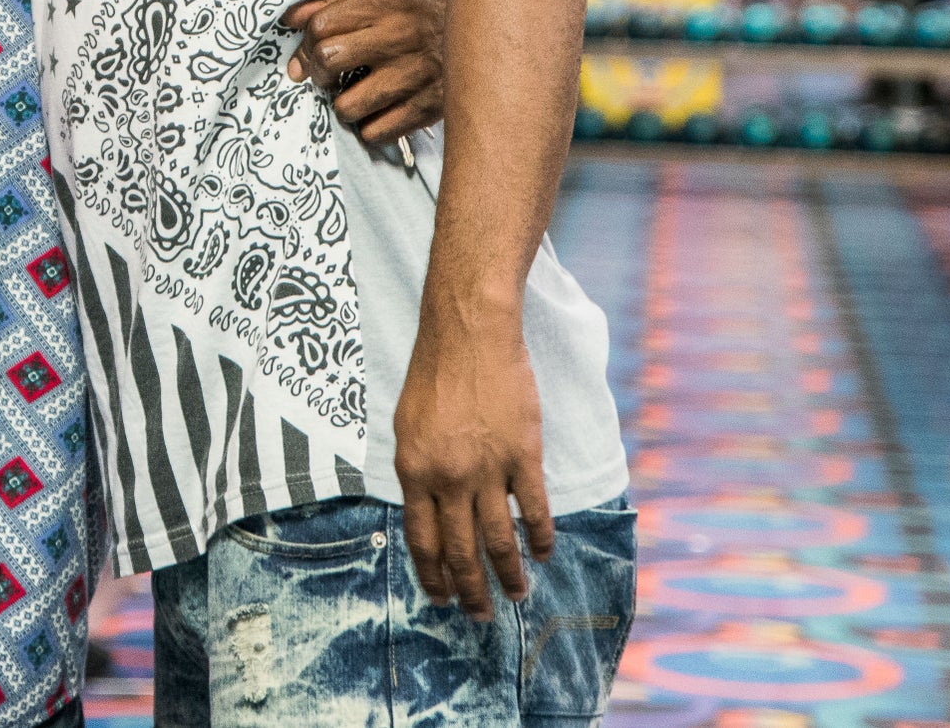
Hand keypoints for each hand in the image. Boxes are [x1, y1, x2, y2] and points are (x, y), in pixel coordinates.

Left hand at [280, 0, 445, 140]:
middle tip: (327, 75)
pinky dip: (371, 126)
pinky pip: (377, 132)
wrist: (488, 31)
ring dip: (344, 104)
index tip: (308, 53)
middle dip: (317, 72)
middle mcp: (402, 37)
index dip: (305, 44)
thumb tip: (290, 19)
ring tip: (355, 94)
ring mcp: (417, 75)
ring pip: (348, 106)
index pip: (321, 27)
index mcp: (388, 2)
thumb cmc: (423, 6)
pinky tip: (379, 110)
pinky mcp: (430, 106)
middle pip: (328, 60)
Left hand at [393, 313, 552, 620]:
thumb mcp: (406, 425)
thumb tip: (426, 512)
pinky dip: (540, 538)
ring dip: (509, 575)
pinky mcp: (524, 456)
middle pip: (460, 551)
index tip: (441, 599)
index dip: (432, 576)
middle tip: (481, 615)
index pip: (421, 540)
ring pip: (499, 540)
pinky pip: (534, 510)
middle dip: (470, 590)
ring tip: (516, 595)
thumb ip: (417, 471)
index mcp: (414, 471)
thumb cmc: (433, 374)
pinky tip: (544, 554)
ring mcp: (488, 469)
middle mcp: (448, 478)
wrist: (469, 334)